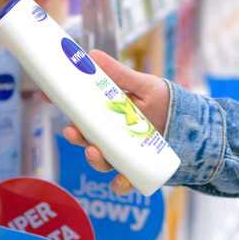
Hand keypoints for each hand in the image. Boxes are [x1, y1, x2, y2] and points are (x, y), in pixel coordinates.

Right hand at [42, 50, 169, 194]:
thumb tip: (93, 55)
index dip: (61, 104)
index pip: (78, 111)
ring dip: (93, 159)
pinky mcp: (136, 170)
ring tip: (94, 152)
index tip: (47, 95)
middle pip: (85, 139)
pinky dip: (120, 184)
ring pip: (100, 161)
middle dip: (76, 137)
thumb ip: (119, 74)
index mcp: (105, 114)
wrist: (191, 126)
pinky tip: (122, 180)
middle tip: (72, 131)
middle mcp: (109, 136)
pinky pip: (124, 182)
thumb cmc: (164, 102)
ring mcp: (121, 154)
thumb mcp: (143, 84)